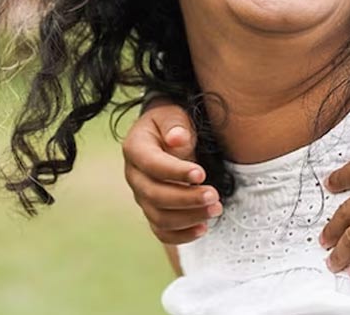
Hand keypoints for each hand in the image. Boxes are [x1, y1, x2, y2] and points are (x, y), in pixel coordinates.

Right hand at [123, 99, 221, 243]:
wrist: (167, 134)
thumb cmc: (172, 123)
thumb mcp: (172, 114)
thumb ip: (175, 125)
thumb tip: (177, 139)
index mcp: (135, 148)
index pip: (151, 164)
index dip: (175, 172)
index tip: (201, 174)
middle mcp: (134, 176)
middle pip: (154, 195)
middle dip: (186, 199)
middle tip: (214, 196)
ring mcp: (142, 196)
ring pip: (159, 217)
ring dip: (189, 217)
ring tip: (216, 209)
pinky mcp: (153, 211)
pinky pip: (162, 231)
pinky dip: (182, 235)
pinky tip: (203, 228)